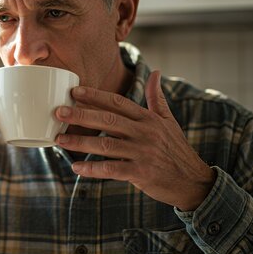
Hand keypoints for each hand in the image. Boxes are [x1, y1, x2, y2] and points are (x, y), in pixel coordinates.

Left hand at [55, 70, 214, 210]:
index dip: (96, 96)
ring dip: (80, 143)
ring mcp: (143, 153)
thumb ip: (157, 98)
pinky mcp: (141, 173)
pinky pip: (112, 169)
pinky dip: (93, 169)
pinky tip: (76, 168)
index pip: (118, 103)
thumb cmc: (176, 149)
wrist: (193, 181)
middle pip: (108, 121)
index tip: (75, 91)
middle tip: (59, 112)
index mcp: (148, 118)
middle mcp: (145, 133)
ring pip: (106, 145)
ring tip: (59, 140)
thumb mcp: (169, 121)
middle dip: (81, 115)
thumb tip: (155, 72)